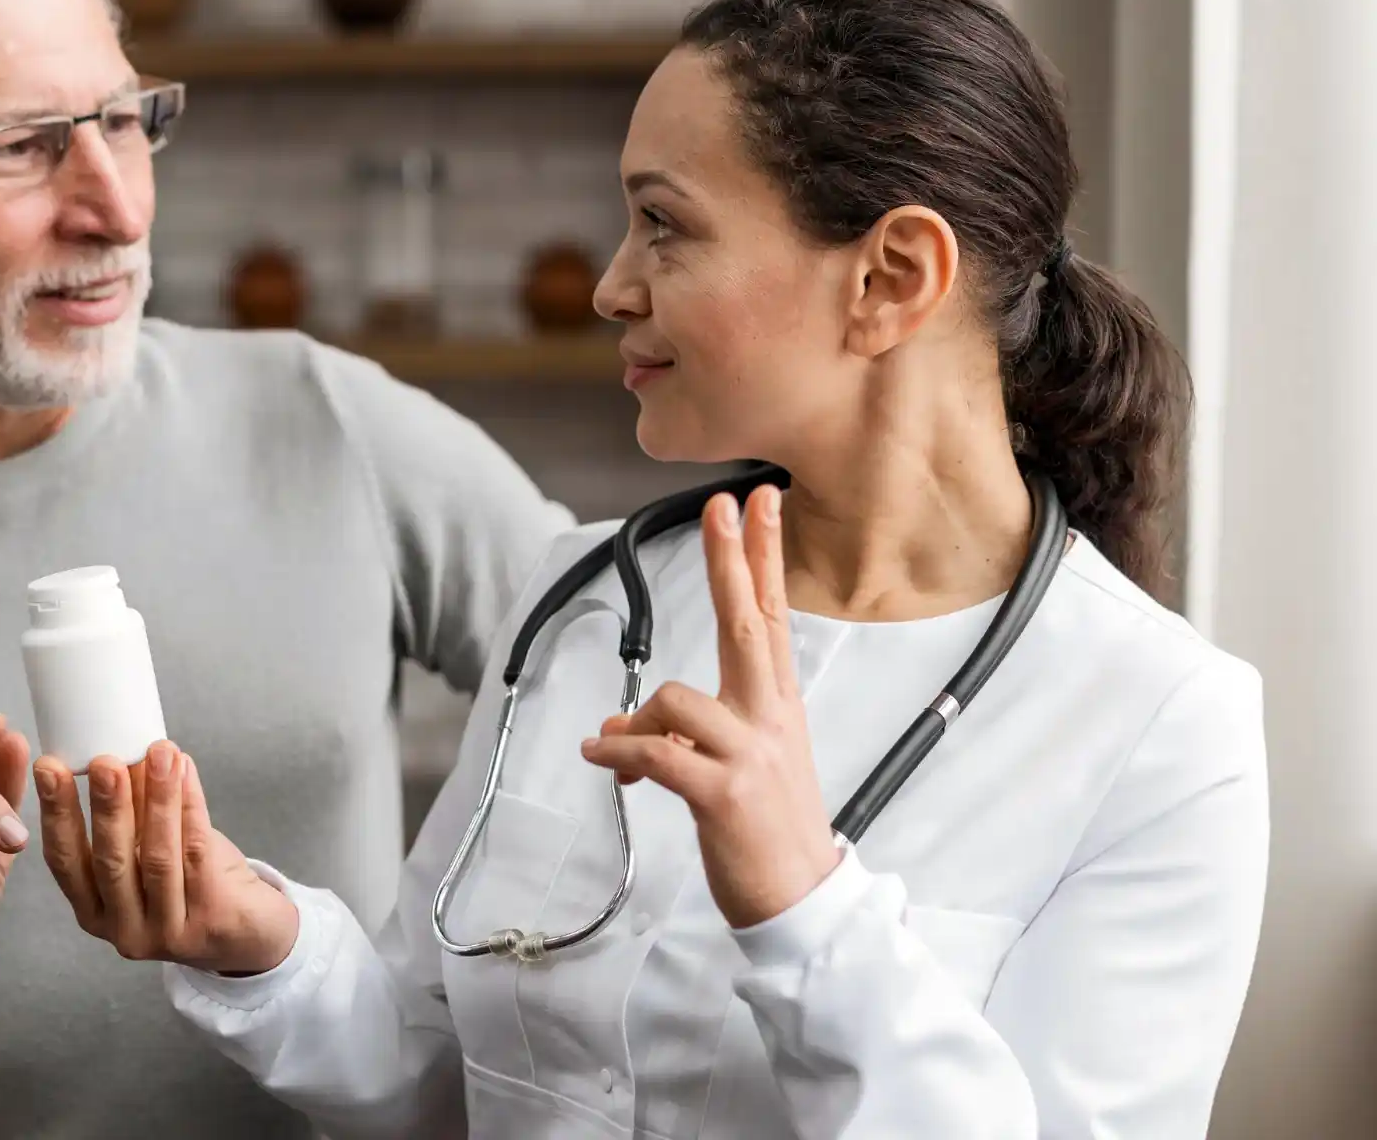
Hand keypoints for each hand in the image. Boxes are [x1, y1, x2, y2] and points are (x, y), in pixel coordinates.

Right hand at [34, 740, 299, 975]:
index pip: (65, 862)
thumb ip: (132, 814)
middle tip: (105, 761)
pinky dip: (191, 807)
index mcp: (95, 910)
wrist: (251, 932)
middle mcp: (123, 929)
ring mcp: (166, 933)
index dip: (56, 814)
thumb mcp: (149, 851)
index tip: (50, 768)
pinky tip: (187, 774)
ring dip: (158, 799)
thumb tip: (120, 746)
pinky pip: (197, 855)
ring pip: (158, 858)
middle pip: (110, 862)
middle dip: (107, 807)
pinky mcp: (209, 924)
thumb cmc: (192, 883)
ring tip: (160, 752)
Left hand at [580, 485, 841, 928]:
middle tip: (723, 505)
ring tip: (619, 751)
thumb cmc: (766, 831)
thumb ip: (678, 734)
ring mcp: (750, 754)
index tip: (760, 502)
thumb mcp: (729, 768)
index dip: (764, 555)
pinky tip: (599, 757)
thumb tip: (615, 724)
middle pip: (748, 623)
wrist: (802, 900)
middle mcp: (769, 718)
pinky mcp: (723, 792)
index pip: (771, 614)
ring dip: (635, 724)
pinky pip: (656, 753)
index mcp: (776, 705)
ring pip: (676, 699)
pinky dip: (617, 753)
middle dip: (732, 560)